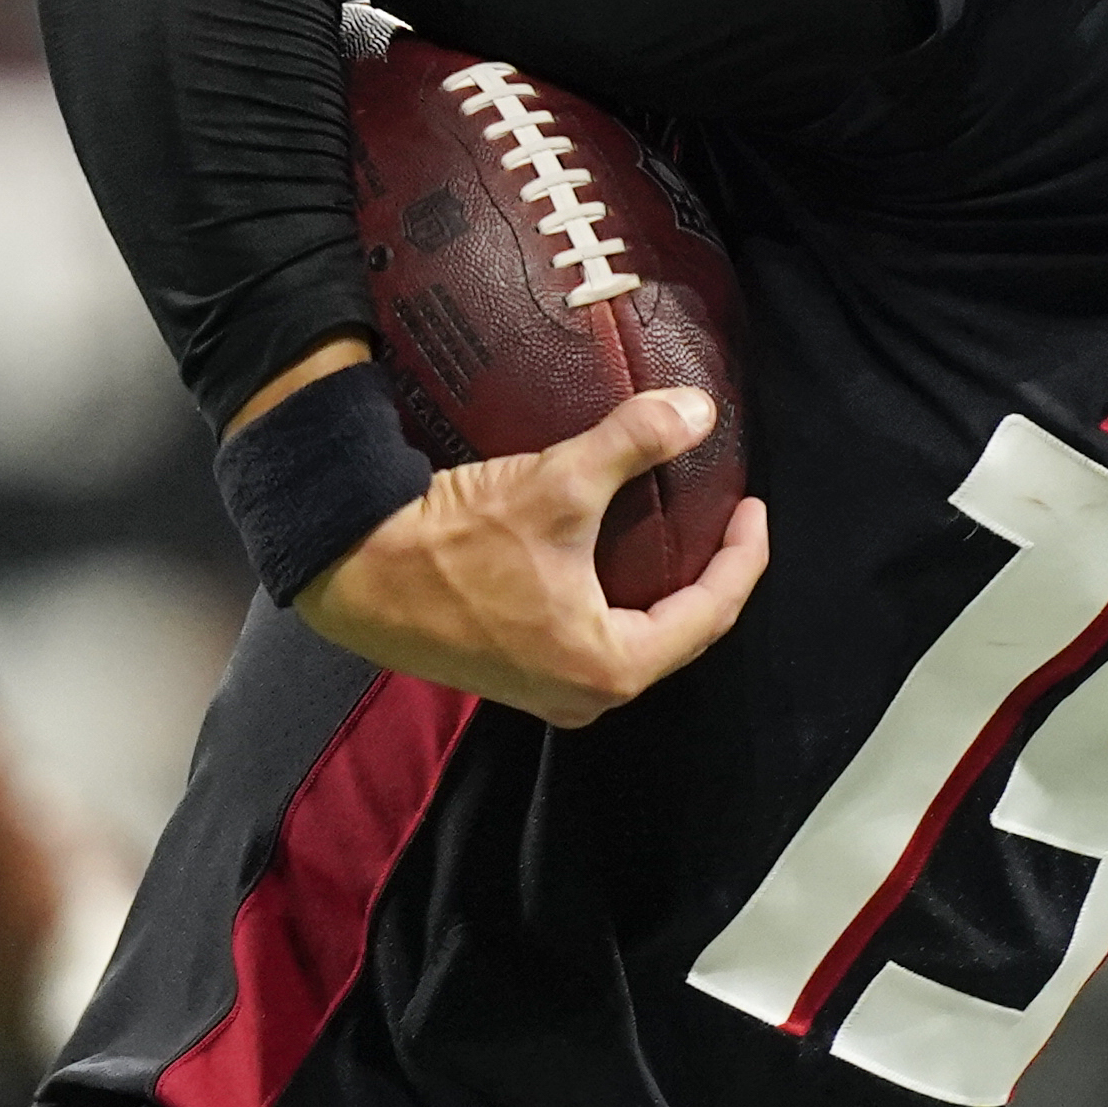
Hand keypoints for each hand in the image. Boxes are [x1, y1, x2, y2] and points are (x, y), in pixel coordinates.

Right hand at [296, 386, 771, 728]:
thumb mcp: (557, 484)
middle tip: (724, 520)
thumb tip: (700, 411)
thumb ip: (635, 443)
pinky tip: (618, 559)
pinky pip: (594, 641)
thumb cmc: (456, 542)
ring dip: (662, 591)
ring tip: (680, 534)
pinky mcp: (516, 676)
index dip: (742, 557)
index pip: (710, 613)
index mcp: (610, 667)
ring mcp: (547, 693)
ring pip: (636, 641)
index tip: (752, 508)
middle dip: (710, 576)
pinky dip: (619, 601)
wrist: (355, 571)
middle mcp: (585, 696)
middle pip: (679, 633)